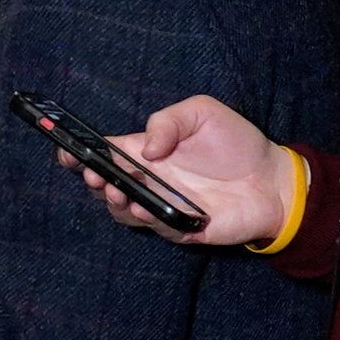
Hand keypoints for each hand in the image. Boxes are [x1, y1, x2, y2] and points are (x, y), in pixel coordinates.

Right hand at [71, 95, 292, 248]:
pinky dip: (144, 218)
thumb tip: (145, 149)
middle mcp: (147, 181)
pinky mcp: (180, 226)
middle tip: (95, 174)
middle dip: (93, 180)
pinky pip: (154, 226)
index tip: (66, 152)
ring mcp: (161, 205)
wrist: (273, 178)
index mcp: (144, 152)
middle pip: (105, 185)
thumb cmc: (237, 143)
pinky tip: (144, 206)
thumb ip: (168, 121)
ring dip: (114, 201)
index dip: (78, 153)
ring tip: (118, 191)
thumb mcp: (203, 113)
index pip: (103, 153)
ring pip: (122, 210)